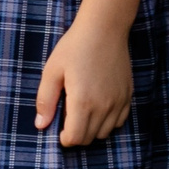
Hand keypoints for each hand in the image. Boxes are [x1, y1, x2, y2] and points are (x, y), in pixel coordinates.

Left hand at [34, 14, 133, 147]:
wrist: (104, 29)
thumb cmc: (74, 47)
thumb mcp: (52, 70)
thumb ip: (46, 100)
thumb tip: (41, 125)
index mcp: (82, 101)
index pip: (75, 138)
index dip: (65, 139)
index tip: (59, 130)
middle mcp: (103, 106)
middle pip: (89, 138)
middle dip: (76, 135)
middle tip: (67, 119)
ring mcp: (118, 102)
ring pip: (104, 132)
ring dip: (91, 129)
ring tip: (82, 112)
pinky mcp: (127, 96)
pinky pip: (119, 122)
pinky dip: (108, 122)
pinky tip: (98, 108)